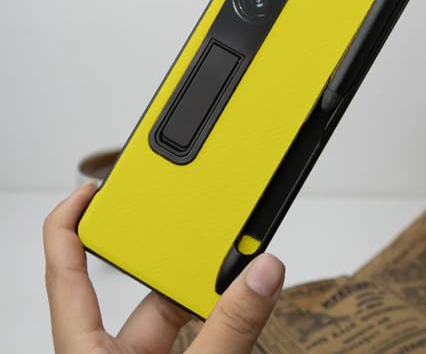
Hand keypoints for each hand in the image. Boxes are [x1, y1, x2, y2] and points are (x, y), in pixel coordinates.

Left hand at [43, 183, 284, 353]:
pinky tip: (246, 299)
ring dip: (211, 289)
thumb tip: (261, 276)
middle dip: (178, 257)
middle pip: (141, 285)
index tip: (93, 186)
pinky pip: (202, 334)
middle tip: (211, 230)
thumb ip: (227, 332)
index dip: (71, 221)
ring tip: (242, 262)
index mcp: (87, 352)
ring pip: (179, 312)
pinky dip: (224, 315)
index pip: (66, 270)